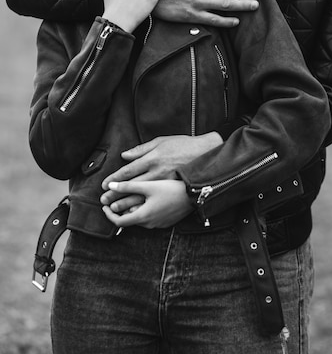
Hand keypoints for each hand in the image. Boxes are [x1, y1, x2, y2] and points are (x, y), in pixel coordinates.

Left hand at [100, 133, 221, 210]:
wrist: (206, 158)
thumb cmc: (184, 146)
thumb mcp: (161, 142)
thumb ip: (141, 149)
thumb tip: (125, 155)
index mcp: (153, 160)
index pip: (127, 172)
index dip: (114, 180)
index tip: (104, 185)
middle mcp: (157, 175)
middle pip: (130, 189)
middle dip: (115, 196)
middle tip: (104, 200)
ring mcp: (166, 187)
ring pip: (140, 200)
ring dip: (125, 205)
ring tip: (114, 208)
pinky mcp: (172, 194)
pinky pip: (153, 206)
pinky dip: (141, 210)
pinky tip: (133, 212)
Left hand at [102, 180, 192, 228]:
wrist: (194, 195)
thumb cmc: (172, 189)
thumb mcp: (148, 185)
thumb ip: (128, 186)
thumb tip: (111, 186)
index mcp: (143, 216)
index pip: (119, 222)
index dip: (109, 215)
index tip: (104, 206)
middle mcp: (150, 223)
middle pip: (129, 221)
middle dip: (119, 211)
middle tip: (112, 201)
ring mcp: (158, 224)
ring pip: (139, 219)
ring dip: (130, 211)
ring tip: (127, 199)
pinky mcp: (165, 222)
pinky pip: (149, 219)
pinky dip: (142, 212)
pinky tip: (144, 202)